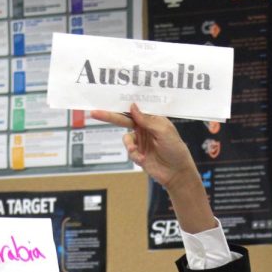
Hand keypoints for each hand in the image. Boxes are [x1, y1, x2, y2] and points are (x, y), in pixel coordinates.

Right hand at [90, 105, 216, 232]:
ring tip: (136, 152)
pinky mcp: (138, 154)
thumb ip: (146, 120)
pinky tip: (143, 160)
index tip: (110, 99)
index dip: (123, 105)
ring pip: (125, 138)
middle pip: (124, 120)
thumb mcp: (163, 131)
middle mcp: (145, 128)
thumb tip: (132, 107)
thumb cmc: (175, 149)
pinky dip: (134, 155)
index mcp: (152, 119)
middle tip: (94, 112)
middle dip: (110, 116)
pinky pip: (129, 151)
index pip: (135, 109)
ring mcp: (140, 141)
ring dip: (129, 145)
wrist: (176, 173)